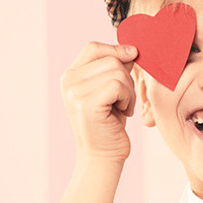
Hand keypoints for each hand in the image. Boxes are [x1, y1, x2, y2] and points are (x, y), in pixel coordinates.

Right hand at [60, 42, 137, 161]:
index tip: (134, 55)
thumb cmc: (109, 124)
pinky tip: (122, 113)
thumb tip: (131, 49)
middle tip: (123, 100)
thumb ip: (114, 70)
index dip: (116, 49)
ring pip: (117, 72)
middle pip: (111, 59)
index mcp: (70, 76)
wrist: (102, 155)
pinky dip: (128, 99)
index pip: (94, 47)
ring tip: (121, 107)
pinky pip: (118, 86)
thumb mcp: (109, 91)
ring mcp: (75, 92)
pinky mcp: (86, 103)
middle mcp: (68, 81)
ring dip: (129, 91)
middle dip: (127, 78)